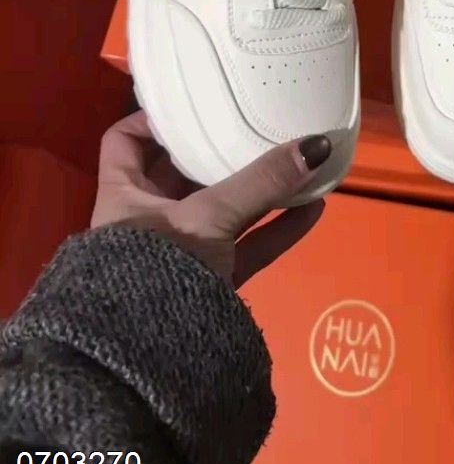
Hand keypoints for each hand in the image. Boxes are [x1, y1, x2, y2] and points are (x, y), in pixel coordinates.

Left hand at [91, 110, 329, 287]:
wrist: (151, 357)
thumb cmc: (161, 265)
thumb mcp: (209, 215)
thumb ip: (262, 181)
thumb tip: (319, 143)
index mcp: (124, 194)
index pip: (126, 141)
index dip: (154, 120)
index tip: (194, 106)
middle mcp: (148, 219)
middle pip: (183, 172)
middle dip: (220, 151)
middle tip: (255, 125)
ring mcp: (181, 253)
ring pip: (223, 210)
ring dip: (259, 189)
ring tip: (296, 164)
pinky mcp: (210, 284)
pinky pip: (246, 246)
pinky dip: (275, 228)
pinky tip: (312, 210)